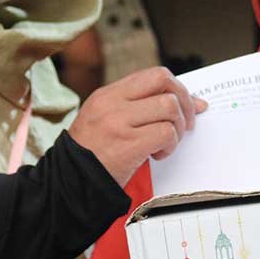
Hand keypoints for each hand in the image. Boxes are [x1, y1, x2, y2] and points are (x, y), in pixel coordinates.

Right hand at [69, 67, 206, 186]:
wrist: (71, 183)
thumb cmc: (93, 155)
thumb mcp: (104, 120)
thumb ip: (136, 108)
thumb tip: (184, 102)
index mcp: (107, 95)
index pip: (153, 75)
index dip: (176, 88)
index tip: (188, 104)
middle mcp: (112, 103)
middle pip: (163, 81)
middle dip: (184, 100)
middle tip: (187, 122)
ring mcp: (119, 122)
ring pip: (169, 107)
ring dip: (177, 128)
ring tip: (166, 143)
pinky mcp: (128, 144)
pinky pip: (166, 133)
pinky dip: (170, 145)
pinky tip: (158, 155)